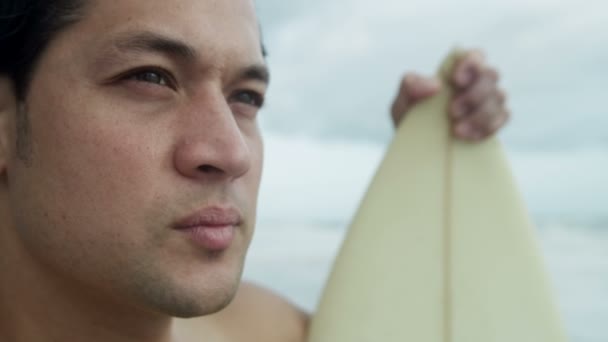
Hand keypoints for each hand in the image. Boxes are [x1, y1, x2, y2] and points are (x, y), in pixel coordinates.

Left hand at [390, 50, 509, 140]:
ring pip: (499, 97)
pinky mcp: (493, 122)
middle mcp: (475, 82)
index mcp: (456, 71)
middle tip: (452, 112)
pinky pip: (503, 117)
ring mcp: (487, 102)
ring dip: (481, 115)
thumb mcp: (402, 103)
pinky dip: (489, 127)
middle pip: (491, 75)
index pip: (475, 56)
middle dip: (474, 94)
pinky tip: (470, 137)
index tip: (456, 81)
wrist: (416, 150)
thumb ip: (410, 87)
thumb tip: (436, 84)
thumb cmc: (410, 120)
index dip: (471, 64)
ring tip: (457, 131)